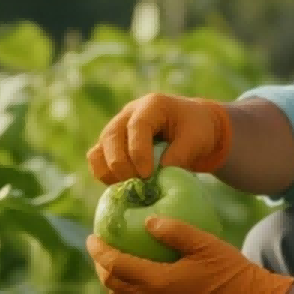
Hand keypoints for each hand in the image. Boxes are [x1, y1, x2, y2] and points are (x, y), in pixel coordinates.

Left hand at [86, 216, 293, 293]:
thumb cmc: (228, 269)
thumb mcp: (203, 242)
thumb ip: (173, 230)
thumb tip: (147, 220)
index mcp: (157, 282)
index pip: (116, 266)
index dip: (99, 252)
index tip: (91, 238)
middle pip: (114, 286)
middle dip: (101, 268)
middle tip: (100, 249)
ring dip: (112, 283)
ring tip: (112, 266)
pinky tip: (134, 282)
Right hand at [87, 93, 231, 184]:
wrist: (191, 127)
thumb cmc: (196, 130)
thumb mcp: (197, 139)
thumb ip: (180, 155)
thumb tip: (158, 176)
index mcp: (151, 106)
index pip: (137, 126)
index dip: (138, 152)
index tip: (147, 174)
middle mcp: (128, 114)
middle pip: (111, 136)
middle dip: (121, 164)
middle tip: (137, 183)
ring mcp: (116, 129)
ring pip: (98, 149)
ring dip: (109, 171)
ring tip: (128, 187)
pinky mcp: (111, 146)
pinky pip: (97, 160)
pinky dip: (104, 175)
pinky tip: (122, 187)